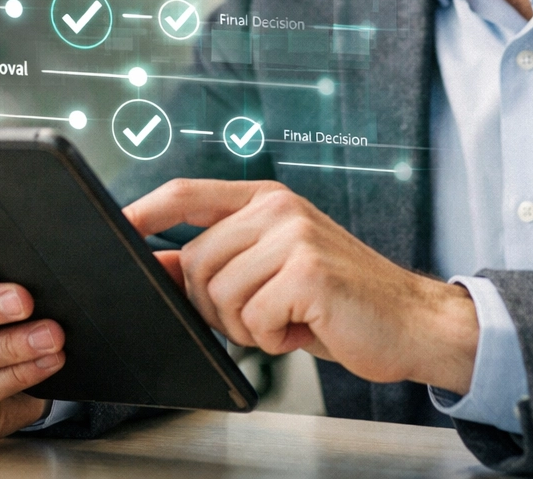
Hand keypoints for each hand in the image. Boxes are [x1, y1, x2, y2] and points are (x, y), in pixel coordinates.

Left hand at [123, 179, 478, 393]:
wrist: (414, 322)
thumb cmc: (342, 301)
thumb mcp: (274, 271)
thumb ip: (219, 260)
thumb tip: (155, 265)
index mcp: (267, 201)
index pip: (187, 193)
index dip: (145, 211)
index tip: (119, 227)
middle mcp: (278, 209)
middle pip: (193, 263)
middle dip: (214, 308)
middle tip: (263, 316)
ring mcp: (293, 236)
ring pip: (218, 295)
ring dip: (247, 327)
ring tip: (288, 319)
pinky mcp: (306, 271)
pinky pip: (252, 319)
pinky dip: (274, 338)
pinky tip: (305, 328)